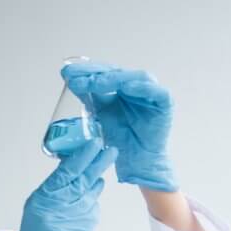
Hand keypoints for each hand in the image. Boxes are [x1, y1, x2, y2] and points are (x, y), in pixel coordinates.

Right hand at [4, 138, 117, 230]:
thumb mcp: (36, 205)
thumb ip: (53, 188)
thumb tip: (72, 169)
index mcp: (44, 198)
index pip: (67, 172)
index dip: (82, 157)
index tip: (93, 145)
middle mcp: (60, 207)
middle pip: (84, 179)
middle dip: (98, 163)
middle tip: (109, 150)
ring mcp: (75, 218)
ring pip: (91, 193)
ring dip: (96, 182)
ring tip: (97, 174)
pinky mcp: (86, 229)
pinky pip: (93, 209)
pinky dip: (92, 202)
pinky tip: (87, 201)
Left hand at [63, 60, 176, 191]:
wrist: (135, 160)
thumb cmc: (118, 137)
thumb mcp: (98, 113)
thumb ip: (88, 96)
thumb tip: (70, 80)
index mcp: (121, 86)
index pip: (103, 72)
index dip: (86, 70)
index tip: (66, 72)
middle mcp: (136, 85)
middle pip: (116, 72)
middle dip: (95, 73)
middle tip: (75, 76)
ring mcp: (152, 93)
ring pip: (135, 77)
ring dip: (114, 79)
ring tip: (95, 83)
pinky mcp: (165, 103)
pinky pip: (157, 92)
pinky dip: (142, 88)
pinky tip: (126, 87)